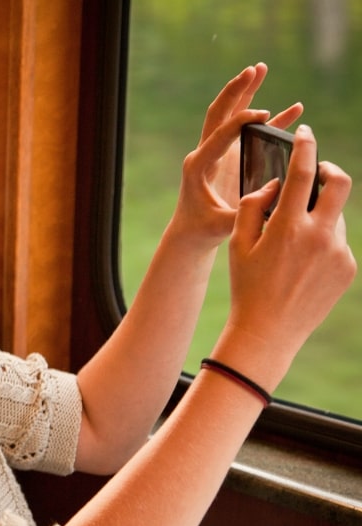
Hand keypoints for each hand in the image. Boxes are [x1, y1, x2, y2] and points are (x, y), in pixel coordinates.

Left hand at [171, 62, 301, 248]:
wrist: (192, 231)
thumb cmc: (204, 229)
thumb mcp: (221, 225)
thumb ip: (242, 214)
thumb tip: (269, 201)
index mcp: (199, 165)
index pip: (219, 135)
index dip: (241, 121)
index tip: (264, 113)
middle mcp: (205, 153)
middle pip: (219, 113)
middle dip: (236, 91)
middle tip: (253, 69)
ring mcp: (217, 152)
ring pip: (230, 115)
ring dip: (246, 93)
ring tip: (259, 68)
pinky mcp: (229, 155)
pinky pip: (249, 131)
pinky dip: (269, 119)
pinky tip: (294, 107)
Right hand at [225, 125, 354, 379]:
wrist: (268, 332)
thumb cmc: (246, 286)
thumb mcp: (238, 244)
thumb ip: (253, 206)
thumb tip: (274, 184)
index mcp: (288, 227)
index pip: (304, 172)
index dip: (305, 146)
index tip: (304, 133)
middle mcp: (320, 236)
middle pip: (340, 184)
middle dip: (329, 169)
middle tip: (317, 171)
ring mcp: (338, 253)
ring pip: (336, 216)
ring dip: (319, 215)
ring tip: (294, 239)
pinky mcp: (347, 268)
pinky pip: (338, 242)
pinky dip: (323, 242)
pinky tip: (302, 264)